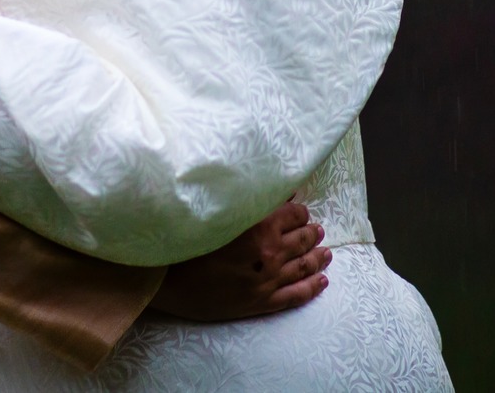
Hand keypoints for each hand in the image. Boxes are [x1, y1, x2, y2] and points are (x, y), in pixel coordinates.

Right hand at [148, 197, 329, 321]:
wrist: (168, 282)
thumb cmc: (187, 240)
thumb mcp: (218, 213)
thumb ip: (249, 201)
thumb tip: (274, 191)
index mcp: (260, 227)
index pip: (293, 214)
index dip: (300, 211)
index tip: (300, 210)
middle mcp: (270, 253)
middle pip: (303, 239)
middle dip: (312, 232)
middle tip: (317, 229)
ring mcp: (268, 280)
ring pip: (305, 266)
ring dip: (318, 257)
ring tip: (326, 252)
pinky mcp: (262, 302)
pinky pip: (297, 295)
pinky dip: (313, 287)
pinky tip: (323, 281)